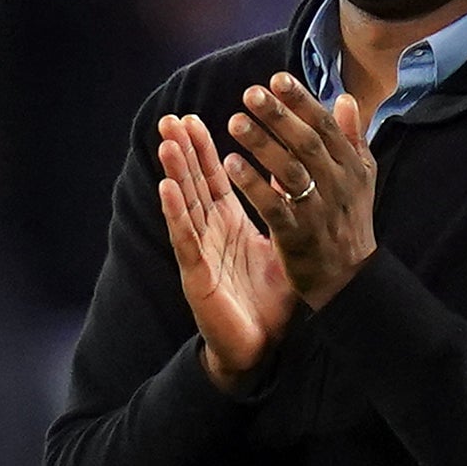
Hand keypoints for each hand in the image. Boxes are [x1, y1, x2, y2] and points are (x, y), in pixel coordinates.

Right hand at [155, 111, 297, 388]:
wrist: (261, 347)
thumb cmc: (269, 302)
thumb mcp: (283, 247)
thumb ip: (286, 211)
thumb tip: (300, 177)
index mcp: (230, 226)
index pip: (215, 180)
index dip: (204, 150)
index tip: (194, 118)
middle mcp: (210, 234)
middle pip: (194, 185)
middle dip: (182, 151)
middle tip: (171, 117)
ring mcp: (200, 252)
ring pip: (184, 205)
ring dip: (175, 172)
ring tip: (166, 142)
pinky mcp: (196, 274)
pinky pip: (185, 238)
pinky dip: (175, 212)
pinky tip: (166, 188)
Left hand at [223, 76, 376, 311]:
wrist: (349, 281)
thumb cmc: (348, 223)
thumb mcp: (360, 179)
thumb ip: (352, 138)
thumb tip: (346, 99)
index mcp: (352, 167)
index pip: (326, 127)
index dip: (302, 101)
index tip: (276, 78)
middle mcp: (338, 186)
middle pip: (307, 144)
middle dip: (279, 117)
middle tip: (250, 93)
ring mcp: (318, 212)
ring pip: (290, 172)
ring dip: (262, 145)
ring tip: (234, 122)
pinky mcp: (298, 237)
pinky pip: (274, 207)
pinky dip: (253, 185)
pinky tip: (231, 165)